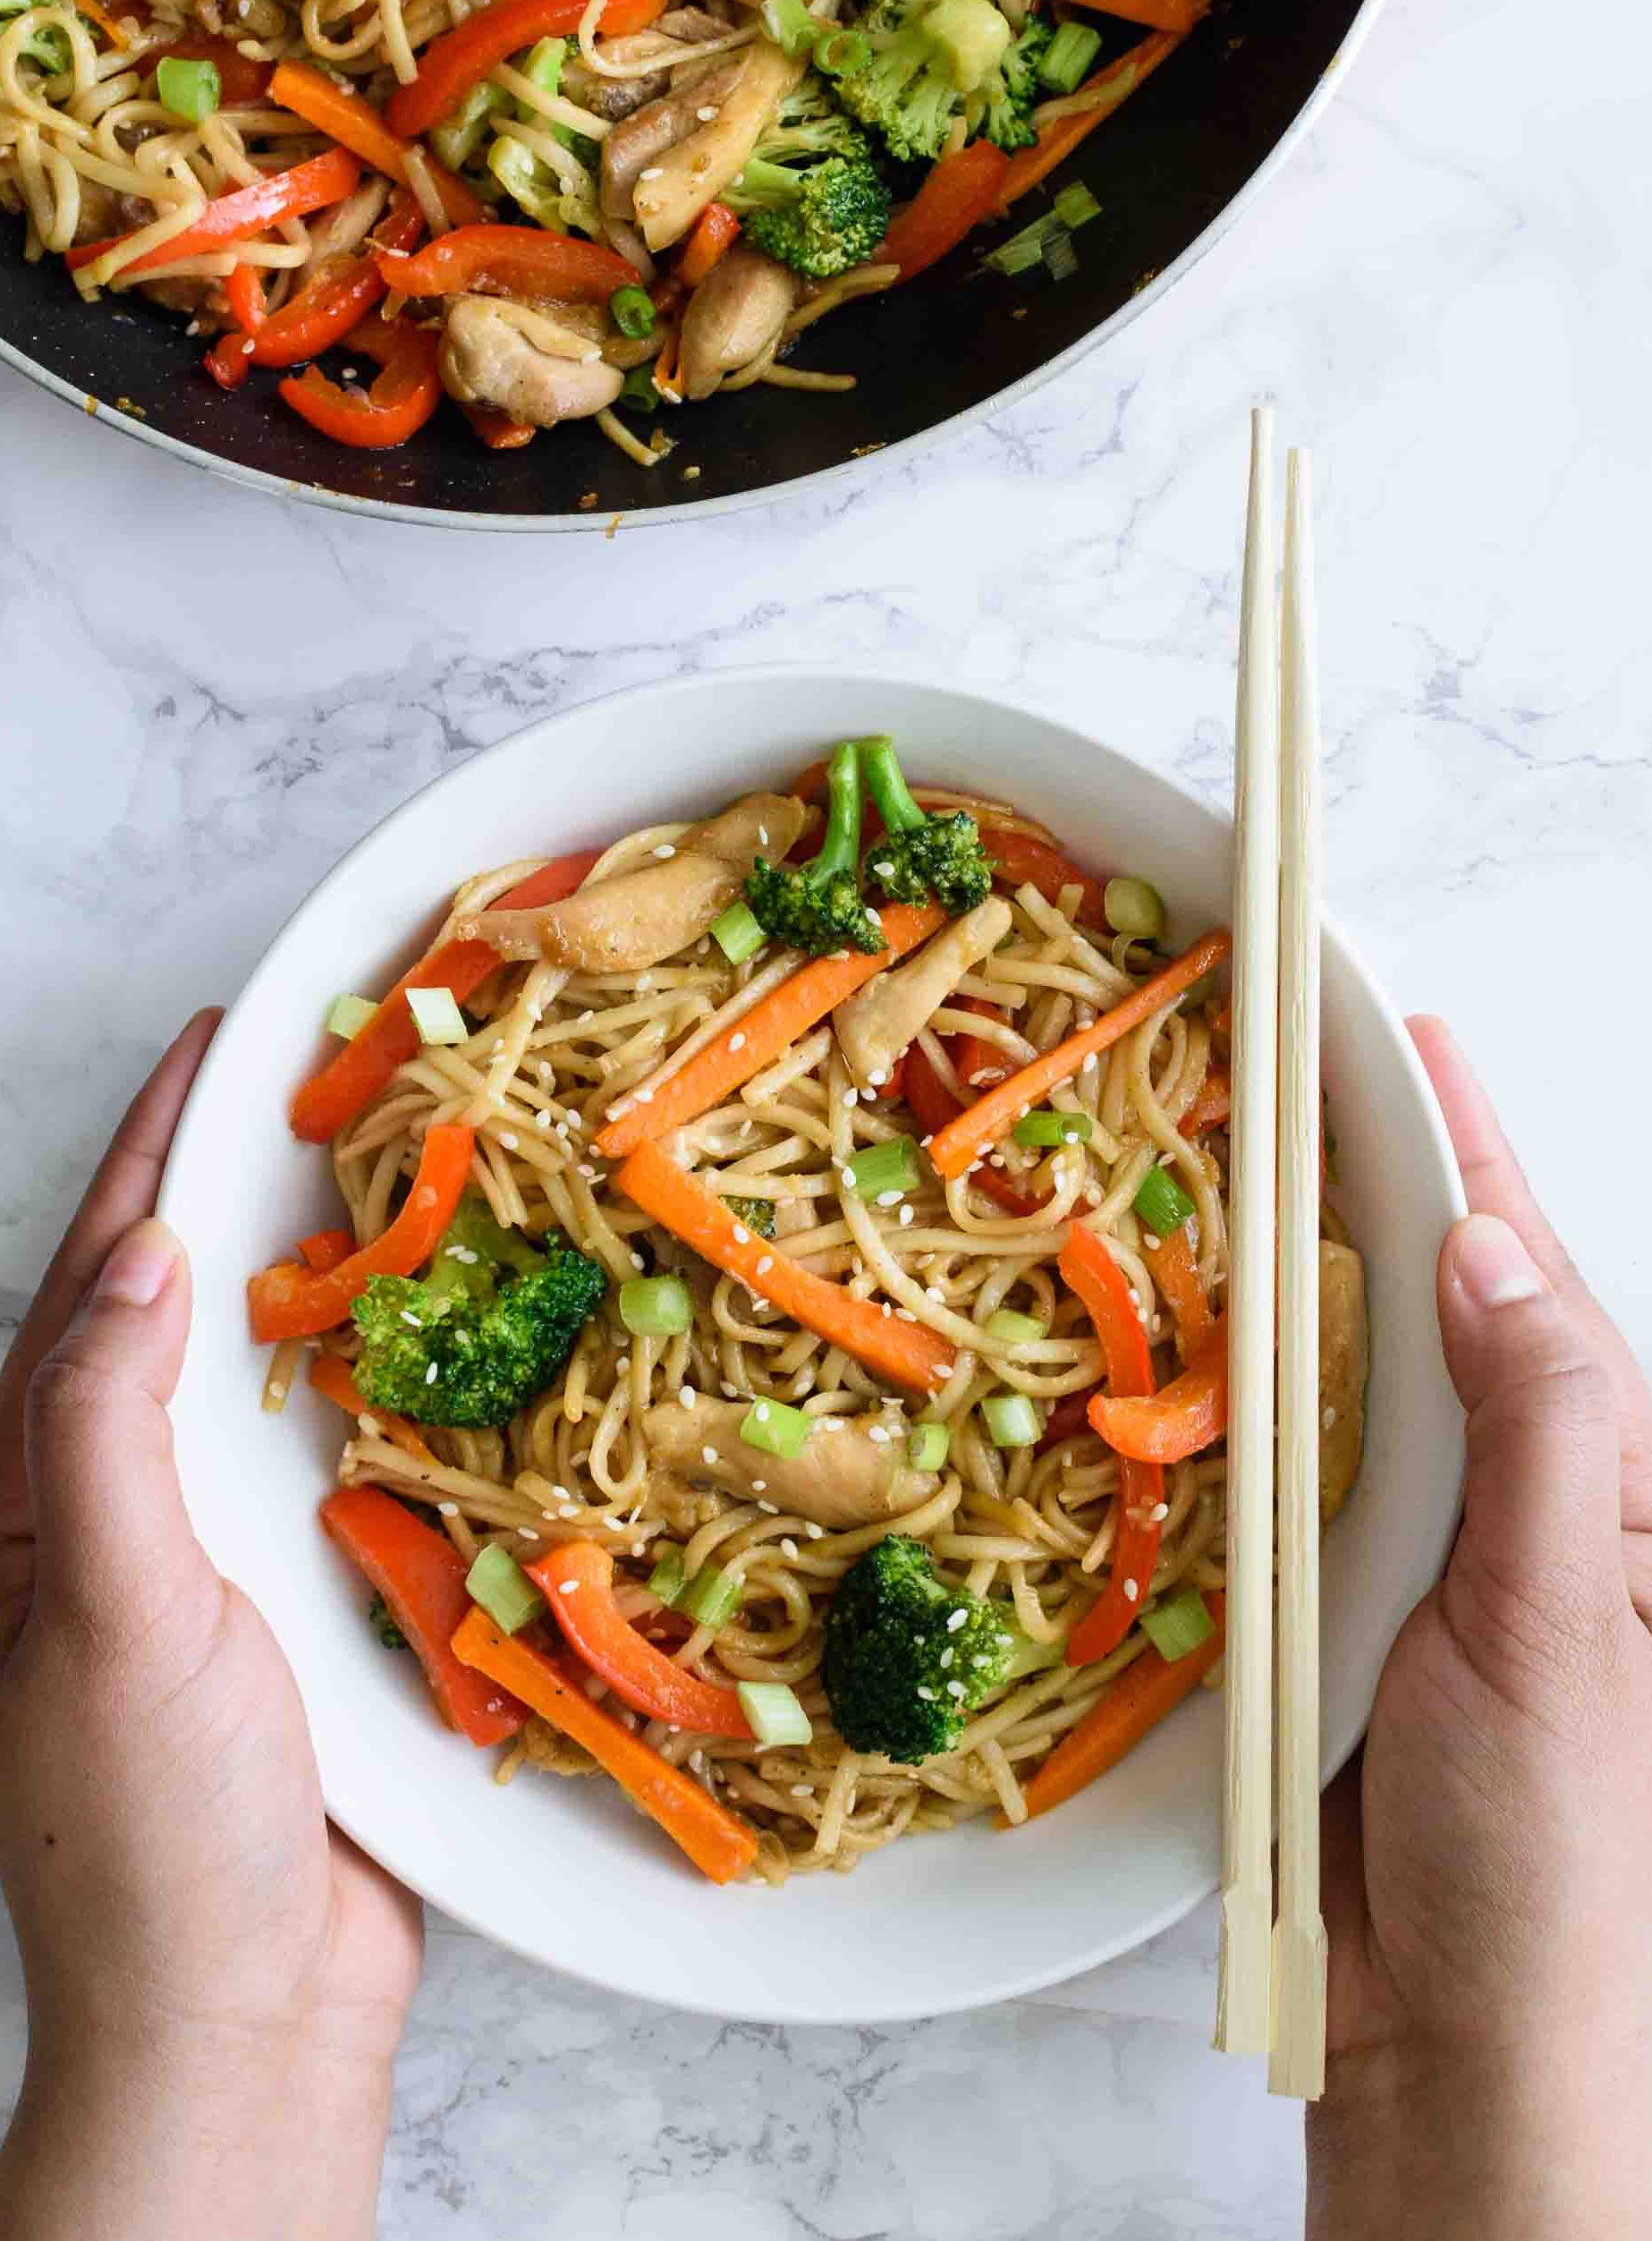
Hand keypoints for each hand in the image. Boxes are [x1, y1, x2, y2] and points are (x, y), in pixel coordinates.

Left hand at [0, 1015, 422, 2240]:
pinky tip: (470, 1344)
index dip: (153, 1147)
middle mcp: (132, 1504)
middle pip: (191, 1303)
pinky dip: (410, 1387)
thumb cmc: (144, 1829)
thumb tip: (145, 1248)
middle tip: (338, 1076)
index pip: (101, 1274)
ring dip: (341, 1276)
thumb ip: (103, 1426)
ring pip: (287, 1375)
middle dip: (246, 1182)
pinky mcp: (319, 1610)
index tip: (226, 1036)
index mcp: (43, 1491)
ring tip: (415, 1172)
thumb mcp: (99, 1608)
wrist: (243, 2013)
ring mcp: (228, 1557)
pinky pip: (363, 1463)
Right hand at [1310, 1020, 1651, 2239]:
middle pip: (1421, 1291)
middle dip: (1351, 1171)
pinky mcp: (1328, 1611)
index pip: (1519, 1257)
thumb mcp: (1569, 1620)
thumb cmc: (1560, 1855)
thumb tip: (1480, 1241)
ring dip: (1273, 1274)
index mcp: (1599, 1466)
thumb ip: (1543, 1426)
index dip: (1455, 1130)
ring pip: (1333, 1372)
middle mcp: (1510, 1487)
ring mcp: (1414, 1547)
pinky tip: (1171, 1346)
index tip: (1382, 1014)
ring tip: (1204, 1161)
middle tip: (1262, 1056)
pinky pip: (1268, 1475)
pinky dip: (1220, 1401)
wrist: (1469, 2046)